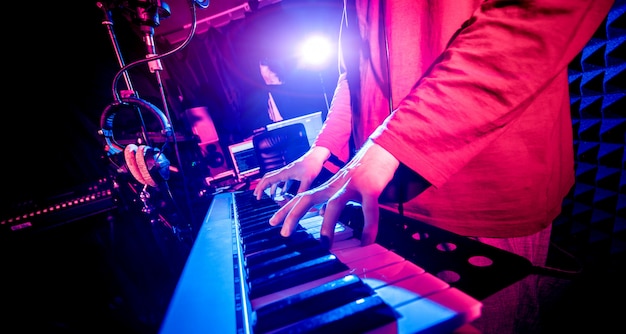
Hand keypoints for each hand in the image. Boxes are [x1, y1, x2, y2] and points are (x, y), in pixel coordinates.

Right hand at [253, 146, 329, 199]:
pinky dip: (279, 187)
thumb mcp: (307, 180)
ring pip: (274, 179)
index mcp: (284, 173)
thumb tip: (298, 202)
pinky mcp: (292, 173)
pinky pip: (282, 180)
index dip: (261, 188)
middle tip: (257, 196)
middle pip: (267, 178)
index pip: (267, 180)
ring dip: (270, 187)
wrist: (316, 156)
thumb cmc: (312, 166)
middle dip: (261, 187)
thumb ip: (302, 191)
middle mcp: (283, 172)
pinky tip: (283, 193)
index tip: (257, 197)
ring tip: (269, 197)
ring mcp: (287, 172)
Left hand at [268, 139, 398, 246]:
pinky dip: (368, 227)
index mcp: (328, 187)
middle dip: (293, 215)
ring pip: (335, 204)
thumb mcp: (343, 186)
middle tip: (284, 233)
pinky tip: (366, 241)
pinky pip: (368, 210)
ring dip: (328, 224)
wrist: (382, 150)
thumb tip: (322, 214)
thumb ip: (331, 200)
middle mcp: (335, 185)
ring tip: (324, 244)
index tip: (272, 222)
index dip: (286, 210)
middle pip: (308, 198)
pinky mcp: (370, 187)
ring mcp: (352, 185)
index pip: (301, 197)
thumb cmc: (363, 171)